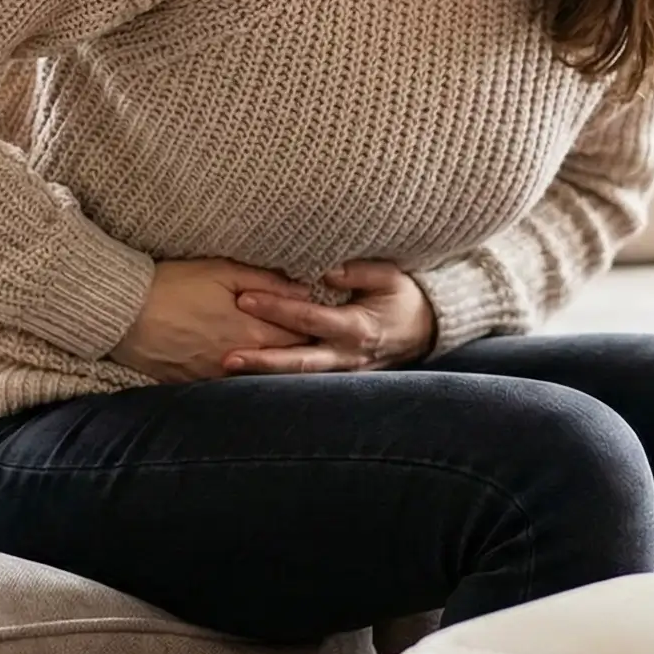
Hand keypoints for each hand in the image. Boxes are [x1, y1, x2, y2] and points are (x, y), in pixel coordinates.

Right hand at [108, 259, 315, 383]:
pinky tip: (242, 363)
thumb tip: (304, 289)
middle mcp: (238, 362)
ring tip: (280, 351)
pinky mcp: (193, 384)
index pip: (299, 337)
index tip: (323, 320)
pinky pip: (226, 384)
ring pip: (256, 376)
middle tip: (315, 339)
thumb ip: (267, 281)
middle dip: (299, 349)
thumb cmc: (171, 284)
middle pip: (282, 362)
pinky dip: (239, 374)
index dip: (313, 328)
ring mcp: (215, 378)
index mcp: (252, 333)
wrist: (120, 313)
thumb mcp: (221, 271)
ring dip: (270, 365)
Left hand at [223, 260, 435, 375]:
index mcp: (356, 327)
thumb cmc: (404, 297)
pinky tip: (249, 380)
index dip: (276, 309)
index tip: (245, 299)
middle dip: (261, 360)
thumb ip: (357, 272)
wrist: (427, 330)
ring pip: (298, 379)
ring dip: (264, 376)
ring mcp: (343, 373)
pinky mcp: (340, 380)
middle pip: (297, 361)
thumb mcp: (388, 276)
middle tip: (227, 356)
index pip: (309, 318)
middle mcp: (346, 356)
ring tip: (229, 370)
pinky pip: (305, 383)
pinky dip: (278, 381)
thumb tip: (324, 271)